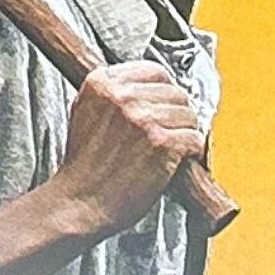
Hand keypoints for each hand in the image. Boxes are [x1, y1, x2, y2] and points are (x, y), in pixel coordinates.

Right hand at [43, 63, 211, 241]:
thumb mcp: (84, 112)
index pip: (154, 71)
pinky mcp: (162, 143)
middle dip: (176, 113)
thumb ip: (113, 92)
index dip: (164, 91)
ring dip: (185, 133)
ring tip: (169, 149)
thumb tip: (149, 85)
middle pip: (176, 92)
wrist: (79, 203)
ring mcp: (143, 119)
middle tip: (167, 132)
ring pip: (189, 115)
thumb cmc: (83, 165)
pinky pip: (194, 138)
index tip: (163, 105)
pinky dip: (191, 151)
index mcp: (102, 82)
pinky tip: (176, 160)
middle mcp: (123, 96)